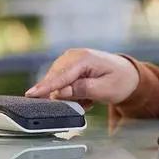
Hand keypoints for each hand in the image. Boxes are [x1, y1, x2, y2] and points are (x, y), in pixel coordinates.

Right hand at [24, 49, 139, 106]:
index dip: (46, 87)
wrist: (128, 74)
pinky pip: (60, 83)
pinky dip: (71, 93)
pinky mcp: (67, 66)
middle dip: (65, 96)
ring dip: (70, 96)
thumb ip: (82, 90)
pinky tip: (85, 95)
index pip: (61, 75)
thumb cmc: (120, 81)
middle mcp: (73, 55)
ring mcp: (69, 59)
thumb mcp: (105, 89)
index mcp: (84, 59)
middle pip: (55, 79)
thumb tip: (60, 93)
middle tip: (86, 103)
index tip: (31, 95)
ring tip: (89, 98)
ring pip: (56, 83)